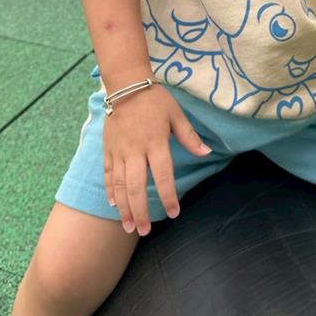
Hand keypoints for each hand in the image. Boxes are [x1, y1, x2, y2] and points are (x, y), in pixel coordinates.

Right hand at [103, 83, 210, 235]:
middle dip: (141, 211)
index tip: (174, 212)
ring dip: (124, 207)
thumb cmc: (155, 99)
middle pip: (137, 187)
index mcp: (156, 142)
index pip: (163, 175)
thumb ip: (189, 136)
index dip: (168, 196)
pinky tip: (113, 204)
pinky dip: (110, 190)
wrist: (126, 83)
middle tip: (144, 231)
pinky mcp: (108, 148)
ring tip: (129, 226)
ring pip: (120, 185)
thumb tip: (207, 152)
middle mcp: (136, 149)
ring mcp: (119, 150)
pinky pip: (108, 173)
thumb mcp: (176, 114)